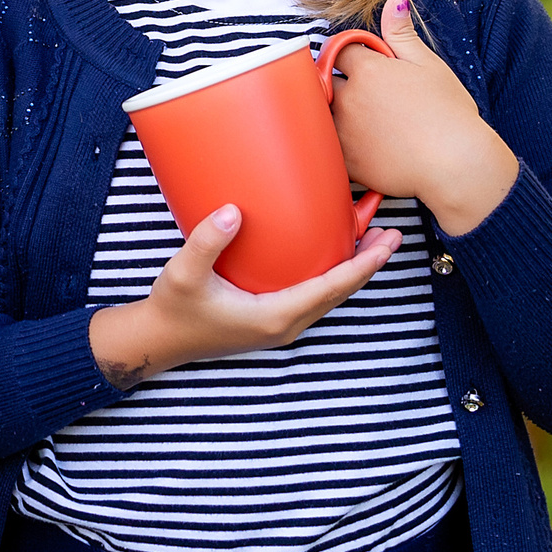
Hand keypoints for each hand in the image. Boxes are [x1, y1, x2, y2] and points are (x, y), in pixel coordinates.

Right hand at [87, 206, 400, 386]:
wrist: (158, 339)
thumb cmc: (172, 309)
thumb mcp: (183, 273)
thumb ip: (206, 243)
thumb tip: (231, 212)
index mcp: (273, 317)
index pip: (329, 289)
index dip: (360, 266)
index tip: (385, 245)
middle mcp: (284, 324)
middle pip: (338, 292)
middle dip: (368, 263)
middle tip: (393, 234)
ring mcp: (279, 324)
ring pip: (328, 295)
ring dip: (353, 269)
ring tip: (374, 240)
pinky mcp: (271, 318)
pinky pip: (313, 295)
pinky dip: (332, 274)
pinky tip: (332, 253)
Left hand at [330, 0, 517, 235]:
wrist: (456, 166)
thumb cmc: (449, 114)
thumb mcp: (429, 65)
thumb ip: (402, 34)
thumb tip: (395, 0)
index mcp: (367, 70)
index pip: (341, 50)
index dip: (353, 55)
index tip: (367, 64)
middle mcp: (348, 98)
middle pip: (327, 80)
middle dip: (340, 82)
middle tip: (369, 96)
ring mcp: (343, 131)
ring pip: (323, 113)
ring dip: (334, 112)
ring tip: (364, 121)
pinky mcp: (345, 162)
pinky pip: (327, 145)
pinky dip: (336, 142)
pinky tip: (361, 144)